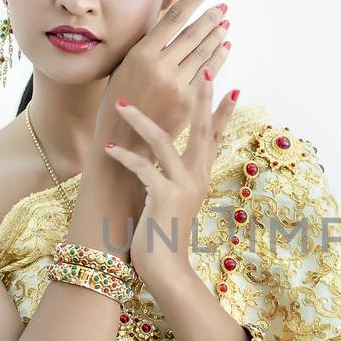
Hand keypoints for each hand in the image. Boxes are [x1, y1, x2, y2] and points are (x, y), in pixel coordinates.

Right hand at [98, 0, 230, 157]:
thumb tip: (169, 16)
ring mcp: (176, 85)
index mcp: (141, 53)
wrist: (122, 141)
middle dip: (211, 16)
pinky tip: (224, 47)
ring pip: (203, 53)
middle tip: (223, 5)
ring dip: (217, 36)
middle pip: (193, 33)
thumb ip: (147, 42)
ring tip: (226, 23)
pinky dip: (218, 58)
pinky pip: (208, 74)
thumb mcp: (124, 65)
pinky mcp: (188, 102)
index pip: (174, 16)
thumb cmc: (119, 99)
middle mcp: (160, 66)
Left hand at [101, 69, 240, 290]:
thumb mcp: (173, 202)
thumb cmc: (164, 237)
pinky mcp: (163, 196)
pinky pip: (143, 167)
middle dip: (202, 98)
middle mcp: (197, 178)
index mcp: (200, 177)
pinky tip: (108, 149)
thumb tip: (163, 162)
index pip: (216, 137)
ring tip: (121, 103)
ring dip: (140, 120)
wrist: (166, 270)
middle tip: (205, 70)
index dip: (223, 112)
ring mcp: (182, 186)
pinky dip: (124, 156)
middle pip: (203, 130)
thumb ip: (173, 179)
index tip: (232, 86)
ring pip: (165, 141)